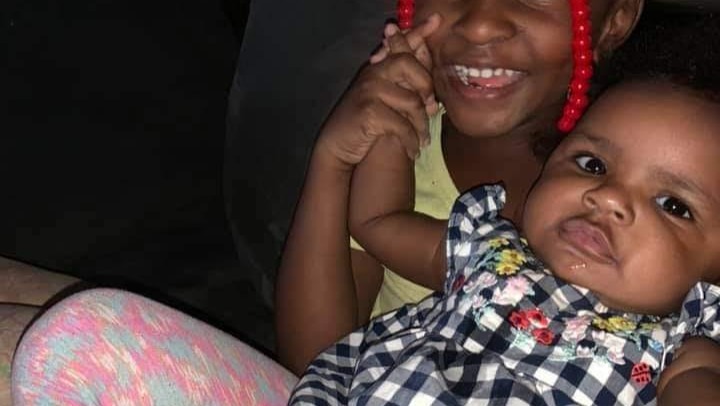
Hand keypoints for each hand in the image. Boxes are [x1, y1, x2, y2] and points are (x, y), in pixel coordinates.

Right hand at [315, 15, 439, 169]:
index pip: (401, 46)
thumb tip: (433, 102)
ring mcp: (369, 91)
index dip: (418, 33)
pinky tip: (413, 150)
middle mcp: (372, 74)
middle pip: (409, 65)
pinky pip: (403, 124)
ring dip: (421, 126)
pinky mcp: (369, 112)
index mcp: (378, 69)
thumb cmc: (363, 125)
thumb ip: (403, 95)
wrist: (338, 146)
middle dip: (427, 89)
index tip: (436, 20)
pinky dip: (411, 141)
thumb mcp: (384, 106)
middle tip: (431, 111)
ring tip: (423, 140)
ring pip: (412, 102)